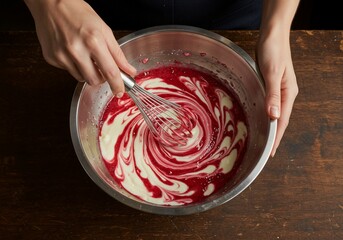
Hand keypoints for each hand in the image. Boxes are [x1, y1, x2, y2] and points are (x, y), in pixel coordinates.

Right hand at [24, 0, 135, 96]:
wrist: (50, 4)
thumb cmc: (78, 13)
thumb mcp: (104, 30)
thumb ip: (118, 54)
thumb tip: (129, 71)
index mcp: (93, 41)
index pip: (110, 72)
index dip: (117, 85)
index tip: (120, 91)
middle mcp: (76, 50)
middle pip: (94, 80)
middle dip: (101, 77)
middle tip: (101, 66)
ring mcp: (62, 56)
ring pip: (81, 78)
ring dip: (87, 71)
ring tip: (85, 54)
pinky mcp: (52, 59)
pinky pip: (68, 71)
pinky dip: (74, 65)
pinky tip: (72, 51)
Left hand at [257, 28, 297, 156]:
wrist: (272, 35)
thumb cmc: (273, 51)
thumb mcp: (271, 73)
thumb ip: (272, 95)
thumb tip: (274, 116)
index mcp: (288, 93)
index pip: (282, 121)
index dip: (276, 137)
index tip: (270, 153)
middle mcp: (285, 94)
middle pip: (279, 120)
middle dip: (273, 136)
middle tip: (264, 152)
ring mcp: (278, 90)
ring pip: (274, 113)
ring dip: (269, 127)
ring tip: (261, 140)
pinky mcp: (270, 85)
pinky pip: (269, 105)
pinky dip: (265, 115)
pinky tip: (258, 119)